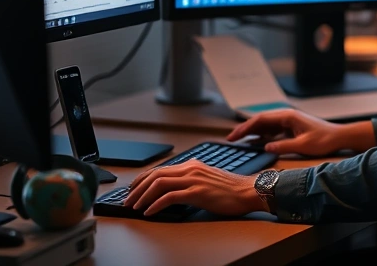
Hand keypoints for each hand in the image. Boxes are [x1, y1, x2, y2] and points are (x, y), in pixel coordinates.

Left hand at [123, 159, 263, 216]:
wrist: (248, 191)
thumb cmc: (230, 189)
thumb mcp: (207, 179)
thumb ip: (191, 180)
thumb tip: (173, 189)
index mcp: (192, 165)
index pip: (160, 169)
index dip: (142, 179)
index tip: (132, 189)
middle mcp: (191, 169)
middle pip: (155, 175)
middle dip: (137, 188)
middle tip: (128, 200)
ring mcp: (194, 180)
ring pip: (159, 184)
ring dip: (142, 196)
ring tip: (134, 206)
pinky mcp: (197, 192)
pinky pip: (169, 197)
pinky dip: (155, 204)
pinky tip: (149, 212)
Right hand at [226, 109, 367, 156]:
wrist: (339, 137)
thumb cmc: (324, 140)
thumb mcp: (303, 146)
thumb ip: (283, 146)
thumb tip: (265, 147)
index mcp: (288, 116)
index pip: (260, 120)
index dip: (245, 128)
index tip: (233, 136)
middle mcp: (287, 116)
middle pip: (260, 121)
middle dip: (245, 129)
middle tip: (231, 139)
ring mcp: (289, 121)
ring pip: (266, 125)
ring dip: (253, 132)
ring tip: (239, 141)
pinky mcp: (292, 128)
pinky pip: (273, 130)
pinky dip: (263, 135)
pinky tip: (256, 143)